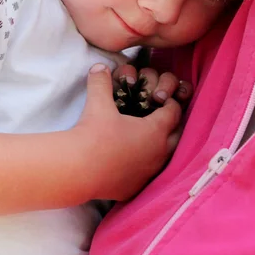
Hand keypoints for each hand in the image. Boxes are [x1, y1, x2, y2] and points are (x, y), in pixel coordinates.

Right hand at [75, 64, 182, 201]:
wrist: (77, 170)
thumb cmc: (92, 134)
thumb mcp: (98, 104)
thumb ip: (102, 82)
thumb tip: (99, 66)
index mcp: (156, 131)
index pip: (174, 112)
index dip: (170, 103)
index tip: (162, 99)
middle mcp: (158, 154)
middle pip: (177, 135)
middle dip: (172, 124)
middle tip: (160, 115)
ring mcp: (148, 173)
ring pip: (165, 157)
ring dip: (161, 146)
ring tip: (149, 137)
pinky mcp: (136, 188)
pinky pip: (148, 174)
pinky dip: (146, 165)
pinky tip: (135, 160)